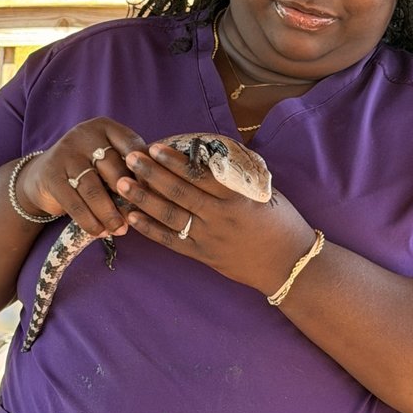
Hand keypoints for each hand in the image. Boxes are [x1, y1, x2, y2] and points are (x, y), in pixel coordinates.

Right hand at [15, 117, 148, 236]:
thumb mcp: (109, 161)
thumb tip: (159, 194)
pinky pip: (74, 203)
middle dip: (129, 196)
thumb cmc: (90, 171)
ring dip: (109, 213)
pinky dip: (89, 221)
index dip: (146, 171)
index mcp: (105, 127)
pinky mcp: (50, 175)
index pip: (132, 145)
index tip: (158, 194)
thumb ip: (130, 169)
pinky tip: (100, 233)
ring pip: (93, 188)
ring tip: (120, 230)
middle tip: (140, 217)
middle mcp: (84, 135)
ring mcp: (65, 153)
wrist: (42, 176)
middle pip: (113, 168)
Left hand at [116, 140, 314, 294]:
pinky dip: (150, 229)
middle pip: (178, 191)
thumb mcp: (264, 194)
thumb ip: (236, 179)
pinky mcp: (204, 256)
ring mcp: (210, 238)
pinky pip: (172, 241)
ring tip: (122, 183)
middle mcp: (220, 217)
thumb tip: (210, 159)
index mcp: (237, 197)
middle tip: (130, 158)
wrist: (290, 265)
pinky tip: (132, 216)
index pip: (199, 174)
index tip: (155, 146)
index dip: (174, 160)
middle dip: (151, 173)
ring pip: (170, 215)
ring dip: (143, 198)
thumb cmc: (282, 224)